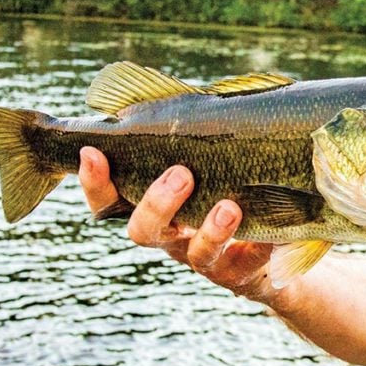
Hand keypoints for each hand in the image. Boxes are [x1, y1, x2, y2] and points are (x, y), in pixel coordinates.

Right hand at [78, 147, 275, 303]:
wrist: (266, 246)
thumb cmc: (223, 186)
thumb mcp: (200, 156)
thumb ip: (181, 132)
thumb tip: (164, 93)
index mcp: (151, 207)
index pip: (108, 200)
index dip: (94, 181)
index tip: (92, 151)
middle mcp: (172, 235)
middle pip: (143, 232)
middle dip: (158, 203)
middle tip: (181, 173)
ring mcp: (203, 257)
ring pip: (195, 253)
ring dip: (210, 230)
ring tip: (229, 206)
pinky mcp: (239, 272)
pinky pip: (248, 263)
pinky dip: (259, 248)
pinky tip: (273, 233)